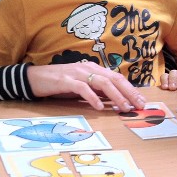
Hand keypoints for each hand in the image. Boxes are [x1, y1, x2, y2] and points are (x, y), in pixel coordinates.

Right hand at [26, 62, 145, 111]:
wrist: (35, 78)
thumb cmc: (59, 83)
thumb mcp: (81, 86)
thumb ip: (96, 90)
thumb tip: (113, 100)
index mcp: (93, 69)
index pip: (117, 78)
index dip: (131, 89)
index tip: (141, 101)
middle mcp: (88, 69)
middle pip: (113, 79)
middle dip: (129, 92)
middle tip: (139, 105)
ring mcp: (77, 73)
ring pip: (102, 83)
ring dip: (115, 96)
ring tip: (124, 108)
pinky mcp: (66, 80)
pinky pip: (83, 88)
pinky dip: (93, 97)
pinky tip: (100, 107)